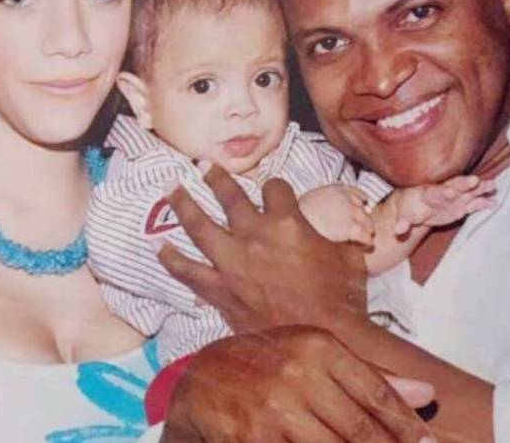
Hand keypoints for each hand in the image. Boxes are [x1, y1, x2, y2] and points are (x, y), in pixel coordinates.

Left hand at [158, 165, 368, 333]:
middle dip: (216, 178)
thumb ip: (339, 239)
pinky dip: (172, 259)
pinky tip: (160, 247)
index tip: (274, 190)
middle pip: (229, 195)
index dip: (276, 187)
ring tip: (170, 189)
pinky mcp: (220, 291)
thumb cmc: (341, 301)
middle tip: (205, 166)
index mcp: (288, 222)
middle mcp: (254, 236)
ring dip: (183, 204)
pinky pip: (188, 272)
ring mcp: (232, 264)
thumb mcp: (349, 259)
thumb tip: (347, 234)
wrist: (320, 344)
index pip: (275, 188)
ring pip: (199, 226)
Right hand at [161, 326, 435, 442]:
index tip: (429, 442)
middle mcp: (297, 373)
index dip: (406, 423)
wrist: (203, 379)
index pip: (375, 391)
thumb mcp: (315, 356)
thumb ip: (370, 377)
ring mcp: (273, 408)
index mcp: (318, 347)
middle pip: (359, 427)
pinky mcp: (251, 437)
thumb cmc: (270, 364)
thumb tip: (426, 394)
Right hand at [299, 184, 373, 245]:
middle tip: (366, 226)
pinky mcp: (349, 228)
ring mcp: (348, 212)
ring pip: (367, 221)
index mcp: (333, 189)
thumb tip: (320, 212)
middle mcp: (343, 198)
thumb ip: (318, 203)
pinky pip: (365, 234)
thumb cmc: (296, 218)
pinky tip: (367, 245)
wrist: (294, 226)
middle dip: (363, 217)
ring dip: (368, 229)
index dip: (359, 199)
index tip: (363, 203)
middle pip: (361, 207)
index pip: (354, 191)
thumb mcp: (306, 203)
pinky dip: (367, 240)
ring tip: (368, 238)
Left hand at [394, 175, 495, 235]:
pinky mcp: (463, 205)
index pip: (437, 191)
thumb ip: (403, 222)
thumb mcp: (405, 216)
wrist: (417, 205)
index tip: (451, 192)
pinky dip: (484, 202)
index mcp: (429, 193)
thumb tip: (399, 230)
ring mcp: (456, 197)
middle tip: (475, 181)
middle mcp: (445, 191)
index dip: (443, 191)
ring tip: (493, 185)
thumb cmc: (410, 208)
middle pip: (456, 185)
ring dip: (480, 188)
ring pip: (469, 190)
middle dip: (465, 183)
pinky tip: (495, 202)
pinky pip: (475, 202)